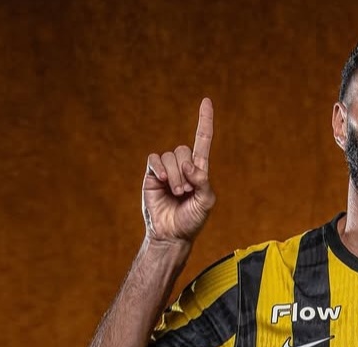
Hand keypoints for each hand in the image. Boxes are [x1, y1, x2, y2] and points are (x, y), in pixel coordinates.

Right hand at [142, 98, 216, 242]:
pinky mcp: (151, 175)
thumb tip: (190, 166)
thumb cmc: (192, 220)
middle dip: (185, 171)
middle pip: (184, 150)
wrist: (171, 234)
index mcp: (199, 170)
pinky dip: (159, 168)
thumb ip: (203, 181)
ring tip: (176, 193)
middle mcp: (182, 166)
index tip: (206, 101)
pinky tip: (161, 181)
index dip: (204, 121)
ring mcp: (166, 170)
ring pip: (170, 156)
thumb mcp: (206, 202)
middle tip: (185, 191)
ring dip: (173, 175)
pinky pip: (154, 160)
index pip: (203, 140)